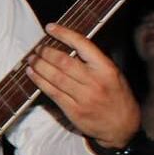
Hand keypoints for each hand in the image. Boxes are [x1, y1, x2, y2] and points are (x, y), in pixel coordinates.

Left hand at [26, 24, 140, 148]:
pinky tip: (32, 73)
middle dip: (46, 52)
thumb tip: (69, 45)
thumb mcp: (114, 74)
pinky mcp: (73, 110)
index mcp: (106, 68)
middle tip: (38, 48)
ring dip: (39, 65)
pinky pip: (52, 92)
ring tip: (31, 59)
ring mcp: (83, 97)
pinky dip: (39, 81)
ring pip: (55, 77)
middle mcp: (94, 81)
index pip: (82, 45)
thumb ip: (94, 61)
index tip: (50, 28)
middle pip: (63, 61)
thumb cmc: (117, 96)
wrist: (121, 127)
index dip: (64, 34)